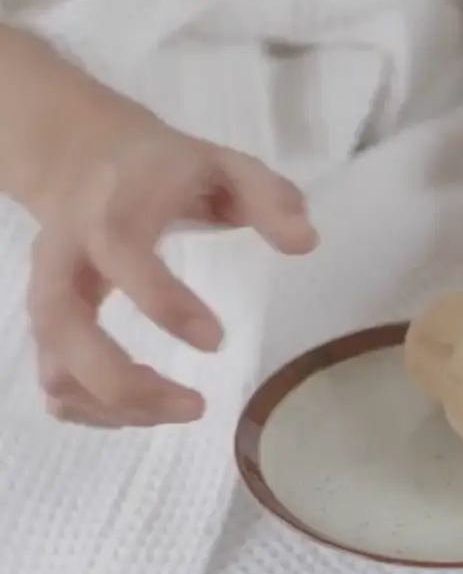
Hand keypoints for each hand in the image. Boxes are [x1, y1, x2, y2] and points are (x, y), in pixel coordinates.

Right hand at [28, 110, 316, 428]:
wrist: (83, 160)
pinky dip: (91, 411)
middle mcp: (64, 257)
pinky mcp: (45, 326)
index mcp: (109, 210)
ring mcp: (46, 295)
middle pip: (63, 327)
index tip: (217, 340)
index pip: (119, 252)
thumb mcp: (221, 165)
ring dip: (113, 406)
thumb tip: (306, 243)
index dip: (162, 301)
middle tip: (195, 406)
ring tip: (182, 409)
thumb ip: (267, 197)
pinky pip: (54, 383)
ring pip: (55, 367)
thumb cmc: (163, 171)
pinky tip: (144, 413)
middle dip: (121, 381)